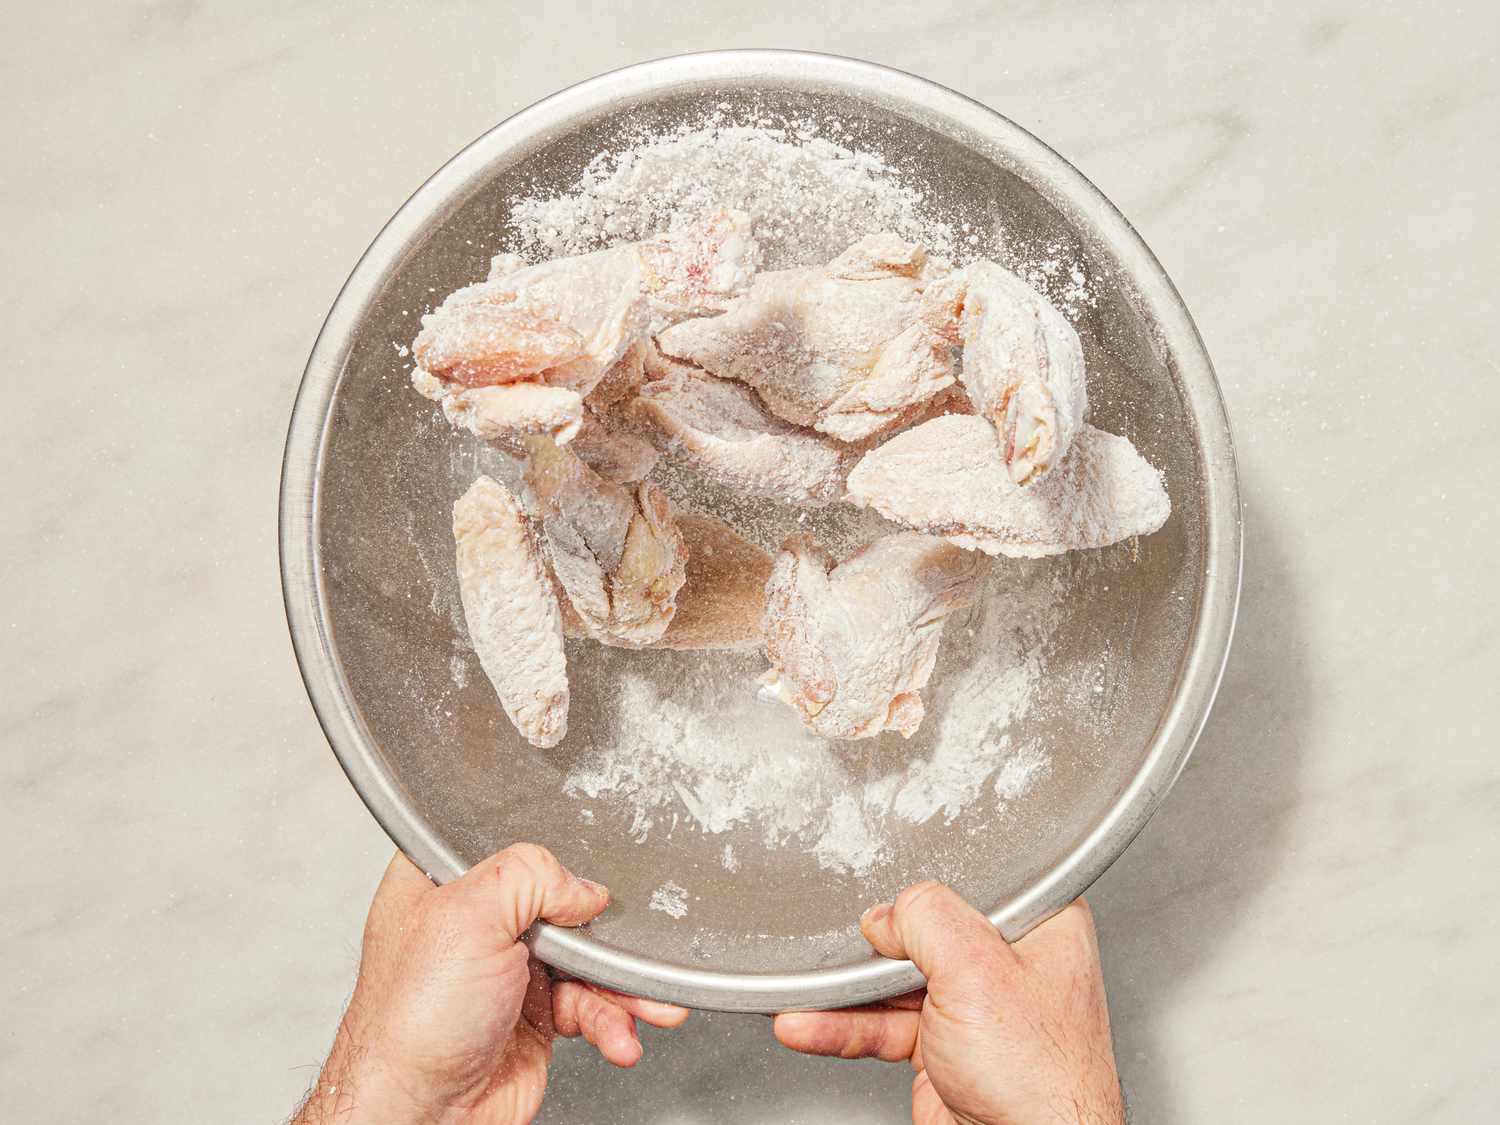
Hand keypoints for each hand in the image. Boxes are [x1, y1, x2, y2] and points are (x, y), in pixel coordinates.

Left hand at [293, 845, 687, 1124]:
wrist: (415, 1114)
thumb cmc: (408, 1022)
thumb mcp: (467, 915)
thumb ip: (531, 875)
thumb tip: (582, 889)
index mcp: (445, 882)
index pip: (514, 848)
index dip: (553, 865)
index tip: (580, 887)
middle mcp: (476, 925)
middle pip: (563, 908)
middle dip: (606, 938)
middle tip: (631, 953)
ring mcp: (506, 973)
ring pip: (586, 963)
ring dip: (623, 988)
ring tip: (650, 1006)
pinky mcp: (531, 1019)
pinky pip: (589, 1008)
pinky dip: (611, 1022)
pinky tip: (618, 1036)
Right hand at [774, 885, 1122, 1124]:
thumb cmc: (1044, 1081)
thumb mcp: (979, 971)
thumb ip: (929, 919)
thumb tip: (890, 913)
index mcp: (1041, 927)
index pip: (970, 885)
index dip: (926, 896)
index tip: (890, 907)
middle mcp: (1009, 965)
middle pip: (924, 935)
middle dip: (874, 949)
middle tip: (843, 951)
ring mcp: (975, 1011)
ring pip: (895, 985)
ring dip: (844, 994)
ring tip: (803, 993)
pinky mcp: (944, 1051)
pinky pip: (883, 1028)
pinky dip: (843, 1029)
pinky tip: (809, 1025)